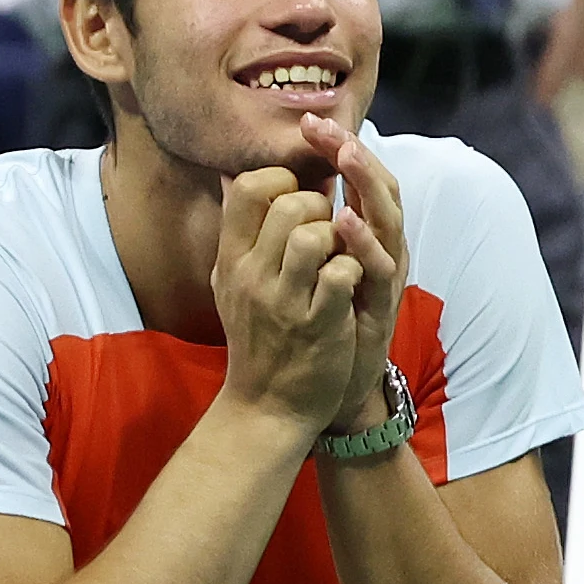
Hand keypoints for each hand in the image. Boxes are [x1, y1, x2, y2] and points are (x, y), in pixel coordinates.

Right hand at [215, 165, 363, 431]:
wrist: (267, 407)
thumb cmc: (257, 338)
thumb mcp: (230, 283)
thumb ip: (236, 232)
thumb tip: (231, 177)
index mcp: (230, 259)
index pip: (247, 188)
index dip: (281, 181)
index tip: (297, 201)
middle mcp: (252, 276)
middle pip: (289, 204)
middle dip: (320, 207)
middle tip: (328, 230)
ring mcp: (285, 301)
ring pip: (315, 235)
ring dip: (339, 237)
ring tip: (338, 255)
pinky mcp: (319, 324)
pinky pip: (341, 273)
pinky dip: (354, 268)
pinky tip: (350, 282)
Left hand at [299, 114, 409, 434]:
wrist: (307, 396)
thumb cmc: (303, 328)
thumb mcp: (289, 269)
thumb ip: (277, 227)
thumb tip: (236, 180)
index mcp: (358, 236)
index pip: (357, 176)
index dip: (338, 146)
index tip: (310, 122)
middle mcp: (378, 250)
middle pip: (379, 186)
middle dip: (354, 153)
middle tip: (330, 128)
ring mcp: (383, 278)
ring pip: (387, 220)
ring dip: (365, 185)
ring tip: (345, 157)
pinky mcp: (380, 307)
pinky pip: (378, 269)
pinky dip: (362, 244)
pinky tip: (344, 223)